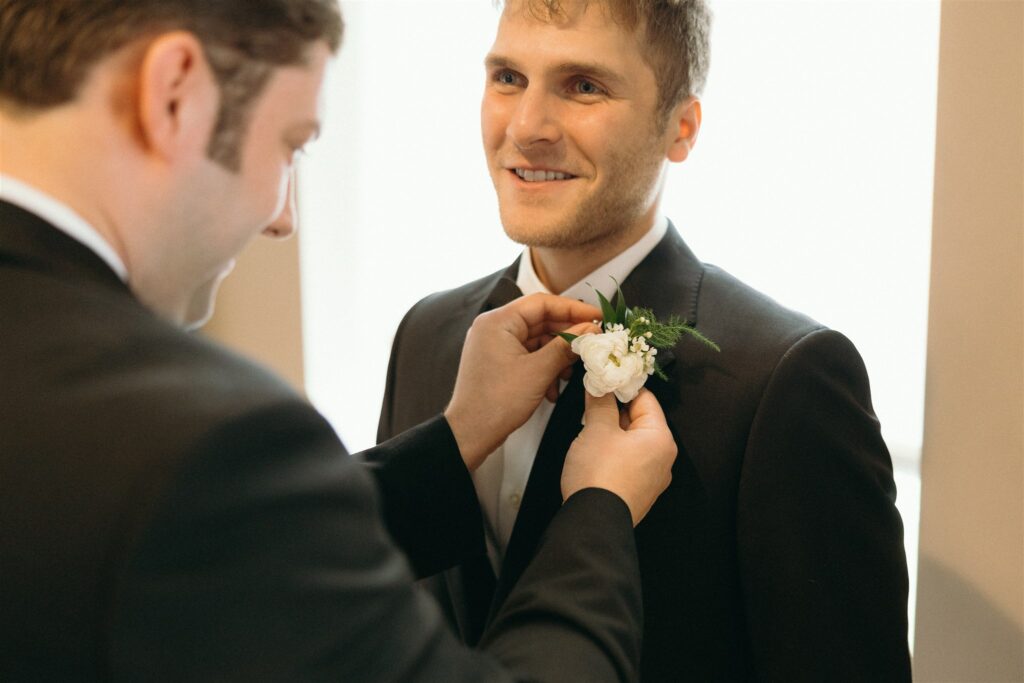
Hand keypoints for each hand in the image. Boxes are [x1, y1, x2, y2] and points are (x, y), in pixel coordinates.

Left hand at [444, 293, 599, 469]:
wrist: (470, 434)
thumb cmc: (497, 402)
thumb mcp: (538, 372)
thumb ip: (566, 346)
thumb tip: (590, 330)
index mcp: (498, 322)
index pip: (542, 303)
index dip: (573, 309)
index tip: (597, 317)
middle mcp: (494, 328)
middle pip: (540, 321)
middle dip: (567, 336)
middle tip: (592, 343)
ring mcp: (495, 346)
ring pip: (537, 340)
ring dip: (557, 356)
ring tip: (570, 373)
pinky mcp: (499, 363)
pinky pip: (528, 355)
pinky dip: (544, 367)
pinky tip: (554, 388)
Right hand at [561, 389, 676, 525]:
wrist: (593, 523)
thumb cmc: (599, 474)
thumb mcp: (597, 429)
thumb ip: (601, 403)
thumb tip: (601, 385)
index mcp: (660, 438)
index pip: (645, 399)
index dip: (622, 388)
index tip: (602, 382)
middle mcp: (663, 458)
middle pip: (639, 421)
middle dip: (614, 413)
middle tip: (590, 408)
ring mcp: (652, 478)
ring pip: (631, 443)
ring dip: (611, 434)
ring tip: (589, 434)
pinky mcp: (638, 492)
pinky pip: (627, 463)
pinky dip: (612, 455)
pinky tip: (594, 457)